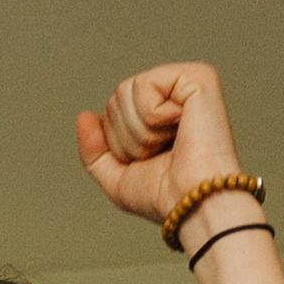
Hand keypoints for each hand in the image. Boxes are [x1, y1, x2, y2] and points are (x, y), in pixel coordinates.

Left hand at [79, 58, 256, 234]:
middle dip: (128, 136)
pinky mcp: (198, 78)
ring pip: (125, 91)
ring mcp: (189, 82)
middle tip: (162, 153)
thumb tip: (84, 116)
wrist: (194, 205)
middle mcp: (177, 94)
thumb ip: (94, 151)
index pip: (113, 110)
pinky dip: (152, 116)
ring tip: (172, 143)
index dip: (120, 142)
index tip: (153, 160)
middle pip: (117, 98)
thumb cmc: (167, 197)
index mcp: (163, 112)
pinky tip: (180, 127)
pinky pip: (144, 85)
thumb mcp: (118, 179)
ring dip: (140, 131)